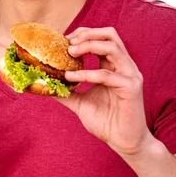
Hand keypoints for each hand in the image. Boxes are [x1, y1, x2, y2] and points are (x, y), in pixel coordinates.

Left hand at [57, 27, 151, 157]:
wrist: (124, 143)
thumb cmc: (106, 122)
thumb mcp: (81, 102)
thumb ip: (66, 91)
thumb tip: (44, 85)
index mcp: (114, 66)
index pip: (102, 37)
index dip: (83, 34)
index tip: (64, 40)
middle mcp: (125, 66)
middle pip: (110, 34)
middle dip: (87, 33)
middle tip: (68, 42)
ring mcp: (130, 75)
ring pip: (111, 47)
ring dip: (88, 45)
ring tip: (70, 52)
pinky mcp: (131, 87)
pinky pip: (105, 74)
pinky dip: (86, 73)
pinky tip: (71, 77)